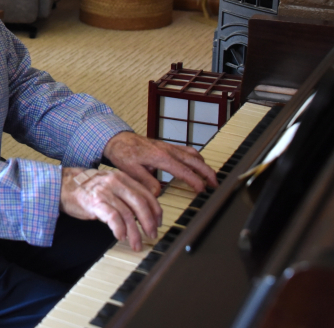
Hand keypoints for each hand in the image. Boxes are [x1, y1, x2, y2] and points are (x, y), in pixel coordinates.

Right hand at [60, 167, 161, 250]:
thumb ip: (125, 192)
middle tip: (151, 235)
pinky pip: (113, 217)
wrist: (63, 184)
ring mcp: (105, 192)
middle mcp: (115, 182)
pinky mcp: (95, 202)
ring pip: (127, 214)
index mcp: (122, 177)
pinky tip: (121, 237)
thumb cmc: (86, 187)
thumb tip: (142, 211)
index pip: (146, 194)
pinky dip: (119, 229)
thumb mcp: (109, 183)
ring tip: (136, 243)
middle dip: (148, 222)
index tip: (158, 222)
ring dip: (134, 232)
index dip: (155, 210)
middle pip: (140, 204)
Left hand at [103, 131, 217, 195]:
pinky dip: (196, 158)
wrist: (118, 139)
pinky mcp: (167, 146)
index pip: (184, 171)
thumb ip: (146, 182)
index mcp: (160, 157)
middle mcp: (168, 150)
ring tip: (210, 177)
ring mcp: (169, 146)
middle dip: (207, 172)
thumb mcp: (131, 171)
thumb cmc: (123, 154)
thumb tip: (159, 193)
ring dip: (203, 165)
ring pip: (193, 154)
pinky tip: (198, 165)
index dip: (195, 181)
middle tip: (215, 185)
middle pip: (194, 161)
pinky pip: (187, 150)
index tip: (203, 191)